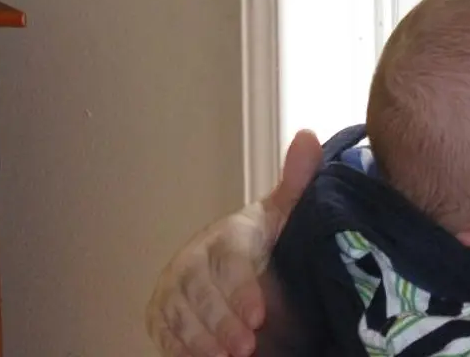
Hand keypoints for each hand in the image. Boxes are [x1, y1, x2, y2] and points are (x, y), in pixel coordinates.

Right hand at [145, 130, 322, 356]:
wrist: (239, 273)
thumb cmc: (267, 246)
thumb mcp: (286, 217)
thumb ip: (298, 182)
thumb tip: (308, 135)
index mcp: (227, 237)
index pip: (229, 261)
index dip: (241, 289)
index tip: (259, 316)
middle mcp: (193, 260)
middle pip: (200, 294)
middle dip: (222, 323)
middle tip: (246, 348)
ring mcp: (173, 289)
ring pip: (179, 317)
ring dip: (202, 342)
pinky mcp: (161, 316)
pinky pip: (165, 335)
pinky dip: (181, 350)